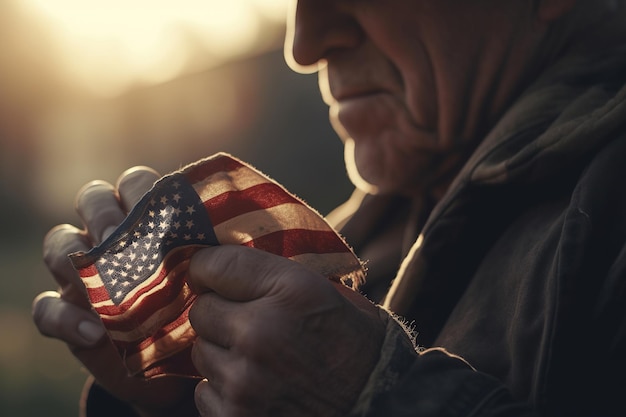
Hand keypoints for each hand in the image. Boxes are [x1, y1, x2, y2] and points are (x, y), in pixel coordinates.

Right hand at [32, 167, 197, 416]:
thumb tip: (245, 229)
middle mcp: (110, 238)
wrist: (177, 362)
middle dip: (103, 213)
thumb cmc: (199, 307)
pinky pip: (46, 308)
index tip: (161, 211)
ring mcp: (84, 274)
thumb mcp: (212, 279)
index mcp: (146, 221)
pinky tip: (95, 334)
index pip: (133, 183)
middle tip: (121, 239)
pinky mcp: (68, 316)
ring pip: (59, 243)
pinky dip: (65, 318)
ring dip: (75, 257)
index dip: (141, 188)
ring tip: (104, 282)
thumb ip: (219, 253)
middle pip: (92, 199)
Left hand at [188, 245, 384, 416]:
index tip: (209, 273)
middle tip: (244, 320)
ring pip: (201, 351)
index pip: (217, 264)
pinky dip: (224, 388)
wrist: (379, 404)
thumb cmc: (357, 347)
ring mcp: (245, 380)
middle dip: (219, 312)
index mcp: (292, 291)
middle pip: (201, 309)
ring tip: (257, 357)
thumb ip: (277, 276)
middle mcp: (263, 332)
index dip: (208, 267)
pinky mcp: (235, 416)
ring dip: (222, 351)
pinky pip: (204, 391)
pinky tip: (257, 386)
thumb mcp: (330, 293)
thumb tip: (227, 264)